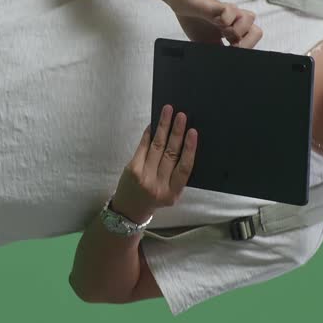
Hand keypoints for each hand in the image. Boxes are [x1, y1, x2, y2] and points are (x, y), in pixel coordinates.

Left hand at [111, 104, 197, 222]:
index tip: (193, 132)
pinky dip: (149, 134)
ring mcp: (144, 177)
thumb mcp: (171, 193)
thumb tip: (184, 143)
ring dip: (163, 127)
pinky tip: (154, 124)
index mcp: (173, 193)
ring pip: (157, 147)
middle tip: (181, 115)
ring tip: (168, 112)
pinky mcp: (132, 169)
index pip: (184, 168)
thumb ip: (177, 174)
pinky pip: (143, 147)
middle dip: (176, 132)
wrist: (129, 210)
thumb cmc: (154, 198)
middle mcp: (159, 185)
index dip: (190, 149)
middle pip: (170, 154)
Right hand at [166, 0, 263, 47]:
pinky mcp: (219, 5)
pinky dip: (225, 19)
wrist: (181, 1)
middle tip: (229, 45)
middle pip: (257, 32)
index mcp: (233, 32)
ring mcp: (229, 12)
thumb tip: (224, 63)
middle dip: (245, 44)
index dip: (245, 50)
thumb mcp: (206, 43)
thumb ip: (217, 50)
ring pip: (250, 19)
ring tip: (221, 31)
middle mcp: (235, 21)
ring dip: (236, 30)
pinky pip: (231, 11)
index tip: (231, 53)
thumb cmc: (194, 19)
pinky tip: (214, 21)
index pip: (251, 42)